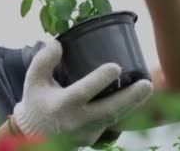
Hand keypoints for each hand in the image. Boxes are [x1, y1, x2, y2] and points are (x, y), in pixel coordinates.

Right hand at [12, 40, 152, 146]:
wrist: (32, 136)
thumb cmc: (35, 103)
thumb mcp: (33, 80)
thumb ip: (43, 60)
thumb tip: (56, 42)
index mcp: (61, 104)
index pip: (84, 92)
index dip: (100, 80)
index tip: (115, 67)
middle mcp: (76, 120)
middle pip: (109, 110)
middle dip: (130, 97)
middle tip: (146, 84)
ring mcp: (86, 132)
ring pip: (114, 118)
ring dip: (132, 104)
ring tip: (146, 88)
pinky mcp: (92, 139)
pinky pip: (110, 123)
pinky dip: (122, 110)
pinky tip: (132, 98)